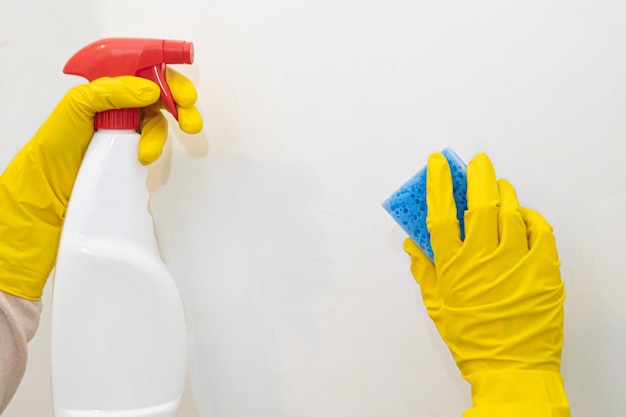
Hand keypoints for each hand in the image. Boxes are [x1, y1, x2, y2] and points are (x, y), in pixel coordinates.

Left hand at [0, 69, 201, 299]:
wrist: (50, 193)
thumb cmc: (54, 148)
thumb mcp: (76, 108)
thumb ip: (110, 92)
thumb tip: (148, 90)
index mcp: (104, 89)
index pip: (142, 71)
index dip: (165, 77)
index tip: (180, 91)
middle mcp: (118, 106)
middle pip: (159, 95)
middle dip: (179, 104)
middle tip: (188, 118)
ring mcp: (126, 130)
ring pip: (159, 121)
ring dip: (163, 133)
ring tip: (148, 151)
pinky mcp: (132, 153)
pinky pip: (154, 144)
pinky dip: (155, 148)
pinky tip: (143, 157)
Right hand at [404, 152, 569, 416]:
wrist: (510, 367)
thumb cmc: (470, 338)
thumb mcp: (438, 305)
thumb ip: (424, 271)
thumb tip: (412, 245)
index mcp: (453, 265)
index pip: (442, 212)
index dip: (438, 183)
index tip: (437, 163)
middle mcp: (483, 257)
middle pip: (479, 203)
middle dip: (477, 175)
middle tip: (477, 162)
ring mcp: (516, 262)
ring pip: (511, 211)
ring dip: (504, 191)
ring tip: (500, 185)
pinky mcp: (543, 269)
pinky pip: (540, 231)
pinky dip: (532, 216)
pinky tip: (525, 214)